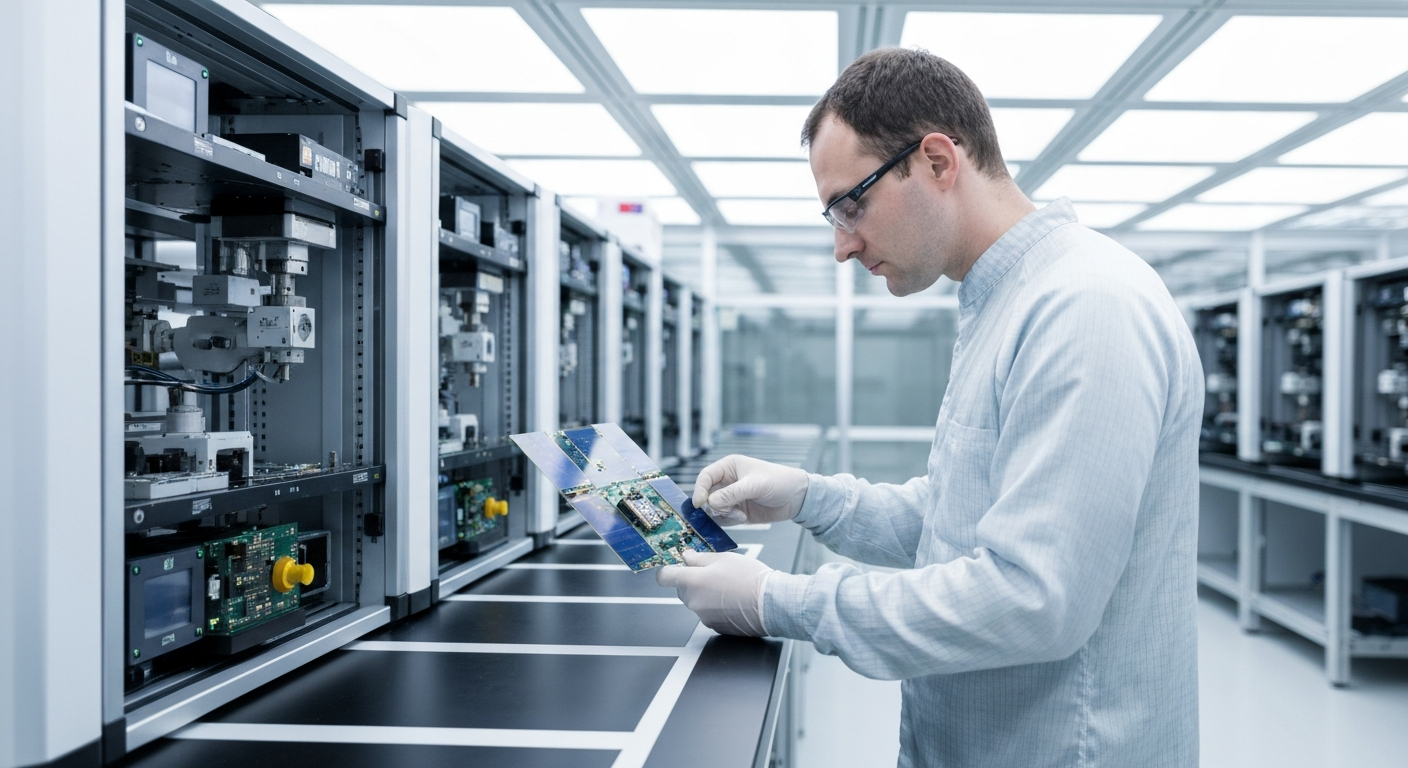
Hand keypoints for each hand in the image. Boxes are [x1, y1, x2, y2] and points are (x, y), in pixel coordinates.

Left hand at [656, 550, 771, 636]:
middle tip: (713, 572)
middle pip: (681, 589)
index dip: (667, 570)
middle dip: (692, 580)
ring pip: (696, 601)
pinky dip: (715, 606)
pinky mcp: (715, 627)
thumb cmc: (750, 578)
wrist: (771, 604)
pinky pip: (708, 613)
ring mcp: (704, 617)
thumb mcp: (724, 559)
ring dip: (705, 594)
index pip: (665, 577)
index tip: (674, 566)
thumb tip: (686, 557)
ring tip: (728, 586)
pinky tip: (732, 600)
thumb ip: (700, 558)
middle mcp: (694, 602)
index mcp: (693, 582)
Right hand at [692, 454, 808, 526]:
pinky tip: (743, 517)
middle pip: (706, 494)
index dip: (699, 489)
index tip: (700, 503)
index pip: (705, 476)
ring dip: (722, 514)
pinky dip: (729, 520)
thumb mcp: (755, 485)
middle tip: (726, 510)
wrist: (797, 498)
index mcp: (729, 467)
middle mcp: (727, 481)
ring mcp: (731, 497)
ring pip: (713, 508)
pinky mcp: (737, 511)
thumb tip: (710, 502)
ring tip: (739, 515)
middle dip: (713, 505)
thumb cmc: (779, 482)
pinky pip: (723, 518)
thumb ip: (732, 494)